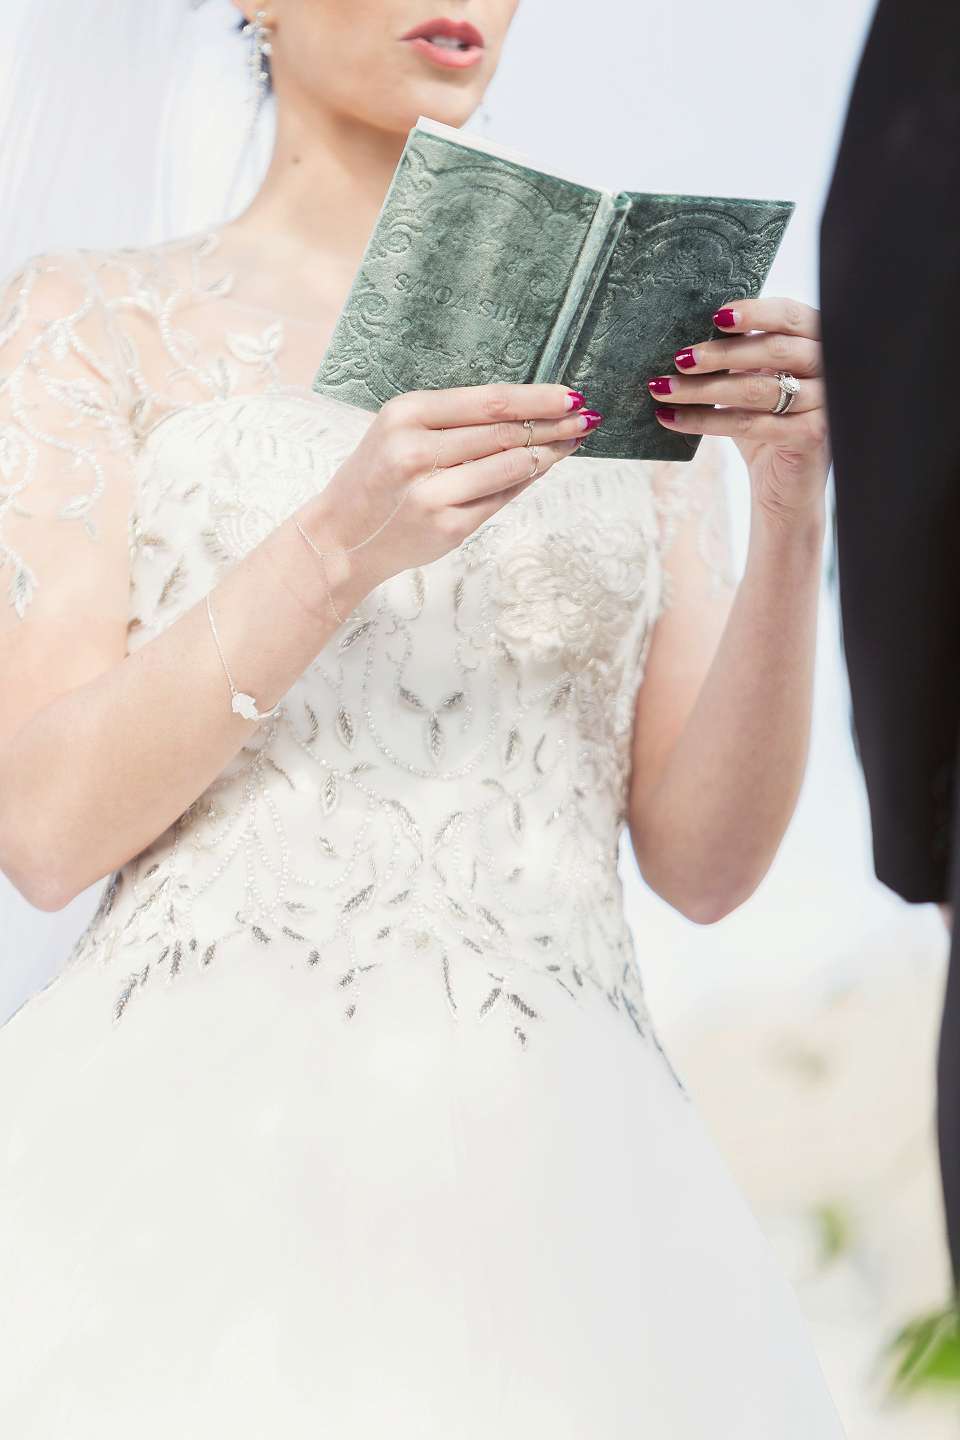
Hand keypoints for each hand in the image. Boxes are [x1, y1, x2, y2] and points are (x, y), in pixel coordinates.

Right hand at [304, 384, 598, 591]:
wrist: (343, 537)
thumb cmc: (379, 478)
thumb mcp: (402, 431)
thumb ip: (456, 421)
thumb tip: (529, 410)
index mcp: (405, 415)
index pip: (488, 401)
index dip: (537, 398)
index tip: (570, 395)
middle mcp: (416, 452)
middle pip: (504, 432)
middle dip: (553, 424)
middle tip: (586, 417)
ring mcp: (432, 494)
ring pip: (509, 466)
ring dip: (548, 453)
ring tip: (572, 441)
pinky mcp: (447, 527)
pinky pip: (501, 498)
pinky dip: (526, 481)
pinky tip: (542, 468)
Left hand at [648, 299, 829, 526]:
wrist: (787, 488)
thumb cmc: (768, 426)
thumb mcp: (757, 383)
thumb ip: (742, 358)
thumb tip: (690, 338)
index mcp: (818, 343)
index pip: (791, 316)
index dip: (755, 312)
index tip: (715, 317)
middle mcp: (830, 369)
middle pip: (773, 350)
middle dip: (720, 354)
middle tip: (680, 359)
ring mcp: (824, 403)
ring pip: (755, 390)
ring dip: (702, 389)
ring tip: (662, 389)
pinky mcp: (811, 436)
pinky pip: (748, 424)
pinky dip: (704, 421)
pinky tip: (672, 419)